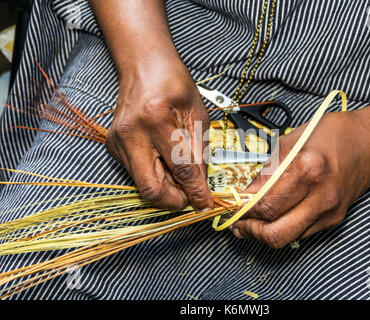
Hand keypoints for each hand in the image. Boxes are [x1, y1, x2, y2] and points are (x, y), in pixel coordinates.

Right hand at [106, 55, 213, 210]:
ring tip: (179, 174)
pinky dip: (154, 176)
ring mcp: (118, 141)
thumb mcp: (197, 114)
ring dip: (165, 188)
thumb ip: (199, 152)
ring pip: (142, 185)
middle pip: (150, 188)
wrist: (143, 65)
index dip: (195, 191)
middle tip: (190, 195)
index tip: (204, 203)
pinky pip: (136, 173)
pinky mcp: (113, 146)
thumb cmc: (173, 83)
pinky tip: (164, 162)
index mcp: (156, 120)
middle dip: (173, 200)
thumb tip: (201, 184)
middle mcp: (131, 133)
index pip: (179, 169)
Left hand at [230, 111, 369, 247]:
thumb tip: (245, 193)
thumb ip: (267, 170)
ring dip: (264, 233)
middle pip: (275, 234)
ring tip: (252, 221)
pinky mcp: (334, 220)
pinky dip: (283, 228)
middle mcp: (321, 197)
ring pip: (287, 239)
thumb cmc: (331, 134)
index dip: (242, 210)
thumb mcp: (291, 141)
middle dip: (250, 231)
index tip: (231, 207)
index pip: (266, 205)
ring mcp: (329, 212)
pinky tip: (275, 216)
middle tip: (238, 222)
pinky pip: (301, 234)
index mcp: (308, 170)